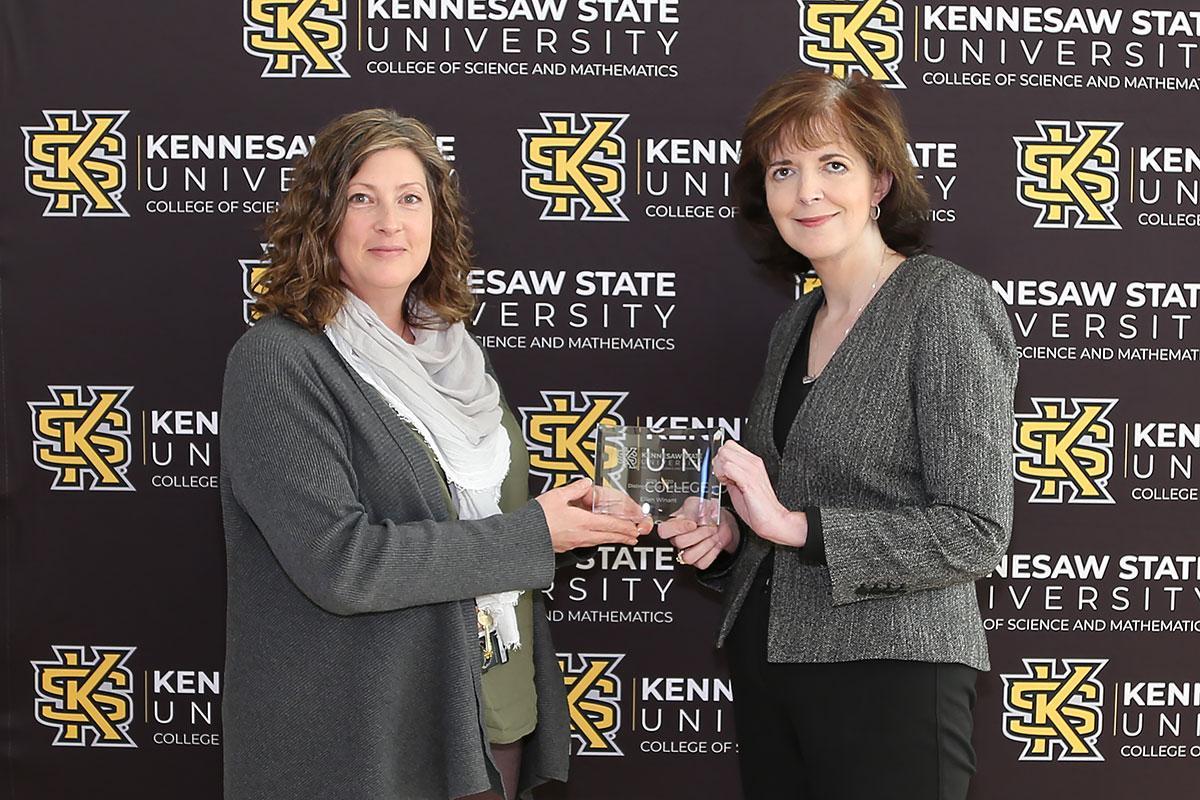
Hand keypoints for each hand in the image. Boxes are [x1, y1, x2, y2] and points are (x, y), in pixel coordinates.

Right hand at [536, 478, 650, 552]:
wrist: (523, 537)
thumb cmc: (538, 519)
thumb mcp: (557, 496)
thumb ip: (574, 489)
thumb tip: (586, 483)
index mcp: (583, 521)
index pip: (610, 524)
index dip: (624, 526)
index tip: (634, 527)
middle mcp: (582, 534)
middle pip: (608, 536)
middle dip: (623, 536)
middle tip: (634, 536)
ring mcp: (575, 542)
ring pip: (599, 541)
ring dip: (613, 540)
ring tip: (621, 540)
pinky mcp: (567, 546)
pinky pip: (589, 543)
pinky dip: (599, 541)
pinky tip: (597, 540)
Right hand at [658, 498, 738, 569]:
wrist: (722, 521)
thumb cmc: (707, 511)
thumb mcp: (698, 502)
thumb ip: (690, 509)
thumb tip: (688, 517)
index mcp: (673, 524)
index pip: (663, 530)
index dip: (678, 528)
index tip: (693, 523)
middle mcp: (677, 539)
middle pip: (679, 543)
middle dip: (699, 533)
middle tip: (709, 526)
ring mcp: (686, 552)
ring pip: (688, 557)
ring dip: (706, 544)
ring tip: (712, 534)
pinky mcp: (698, 561)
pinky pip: (702, 563)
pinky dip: (712, 552)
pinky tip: (714, 543)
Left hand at [712, 441, 806, 546]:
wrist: (772, 520)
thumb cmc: (758, 508)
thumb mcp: (740, 486)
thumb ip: (731, 476)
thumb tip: (719, 472)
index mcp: (753, 462)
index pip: (730, 445)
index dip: (721, 457)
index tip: (722, 472)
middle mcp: (754, 463)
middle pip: (725, 447)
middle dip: (718, 461)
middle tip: (722, 477)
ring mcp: (752, 470)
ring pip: (725, 454)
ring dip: (719, 468)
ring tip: (725, 481)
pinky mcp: (749, 480)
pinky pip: (728, 467)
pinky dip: (723, 475)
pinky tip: (727, 484)